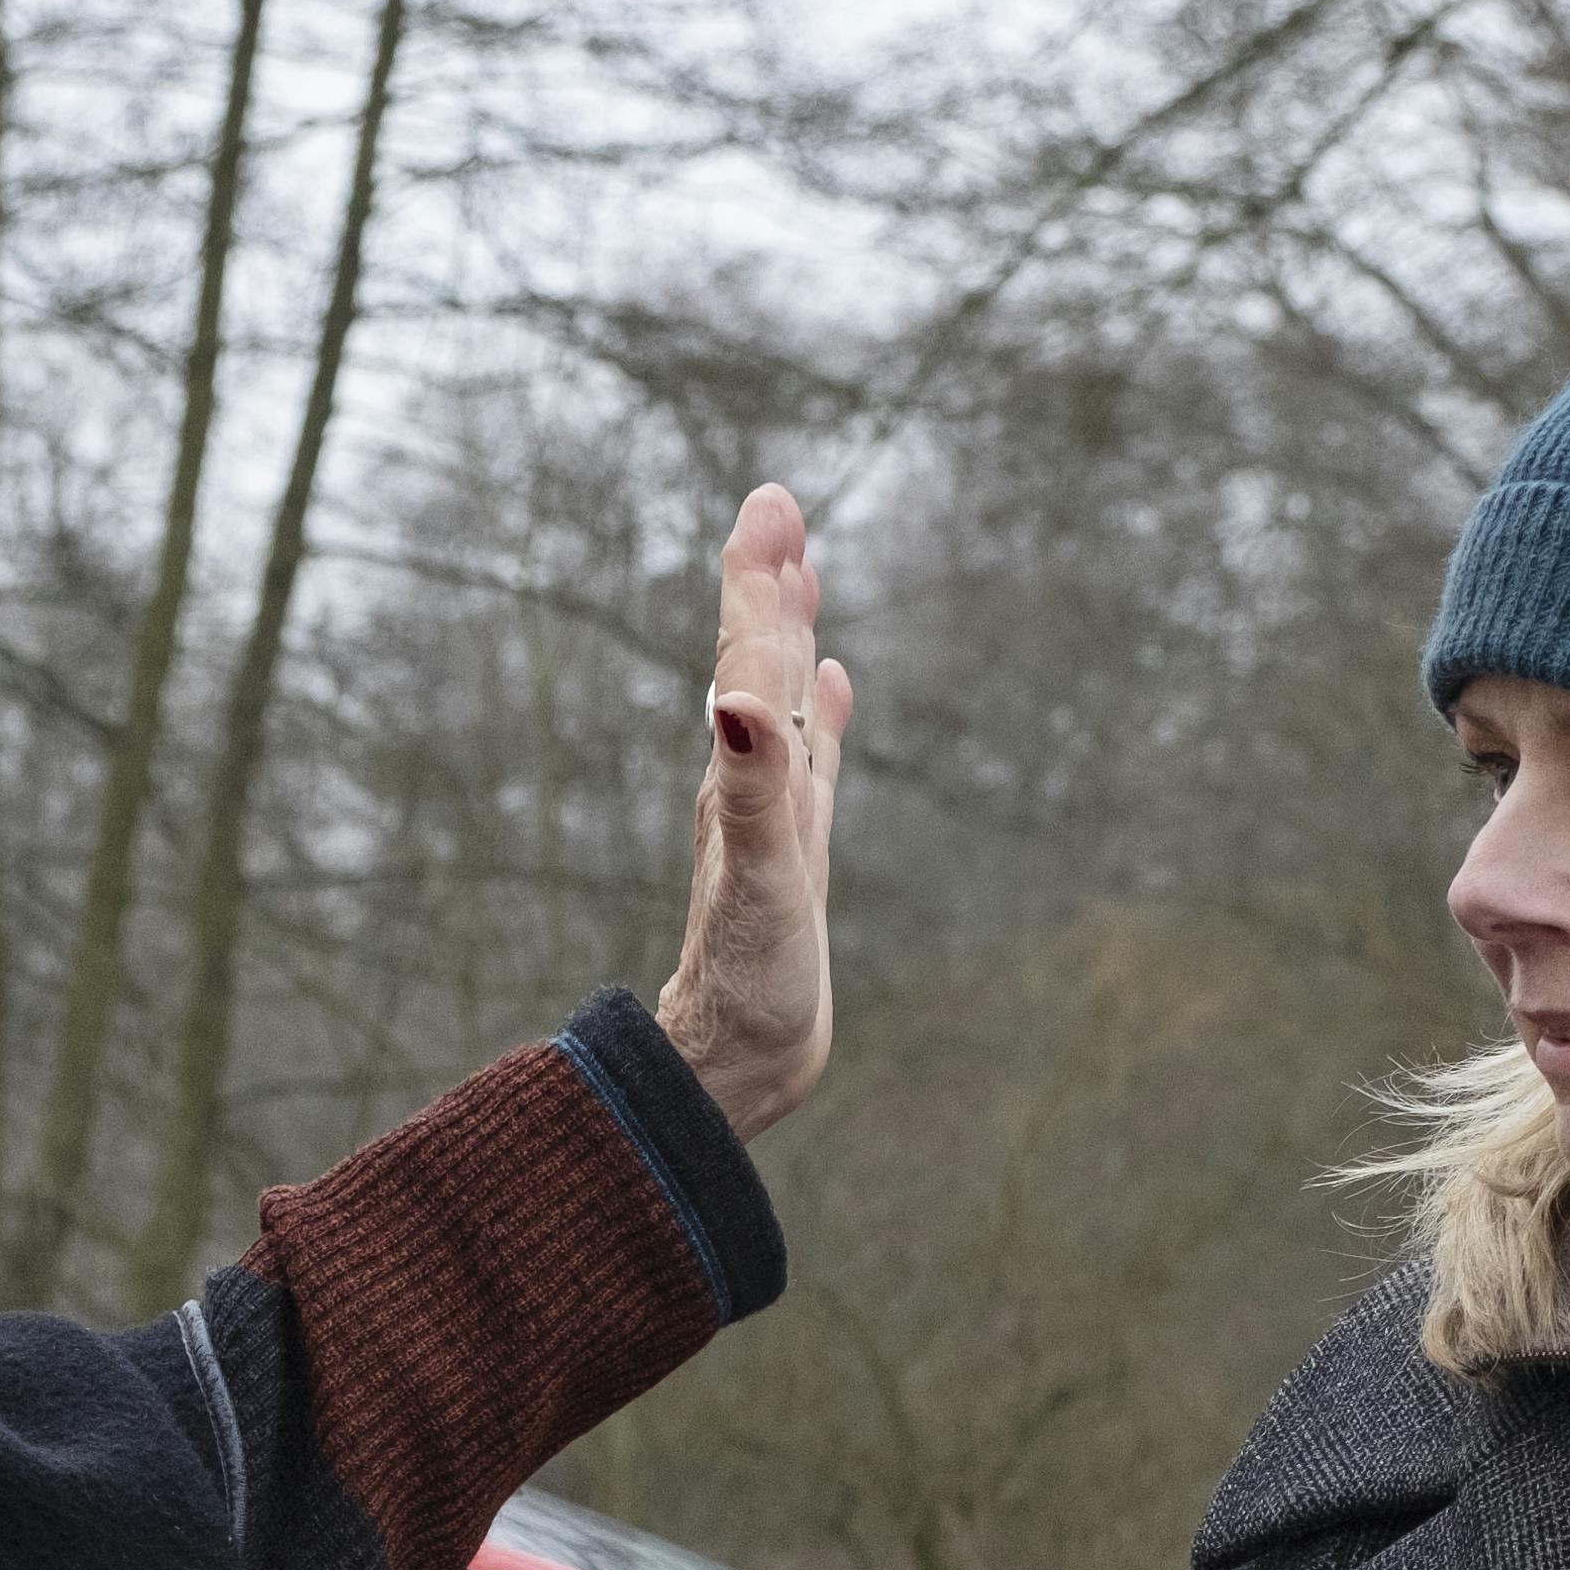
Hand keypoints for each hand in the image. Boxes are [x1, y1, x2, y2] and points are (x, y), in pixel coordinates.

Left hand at [650, 481, 854, 1140]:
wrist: (736, 1064)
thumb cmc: (750, 986)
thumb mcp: (759, 885)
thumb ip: (749, 791)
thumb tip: (736, 701)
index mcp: (744, 778)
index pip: (749, 660)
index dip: (757, 582)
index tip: (768, 505)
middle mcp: (752, 785)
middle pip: (759, 663)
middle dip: (768, 584)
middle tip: (776, 506)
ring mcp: (773, 816)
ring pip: (782, 701)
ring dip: (787, 635)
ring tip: (797, 572)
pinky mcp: (793, 853)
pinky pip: (809, 760)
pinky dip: (821, 714)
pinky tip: (833, 685)